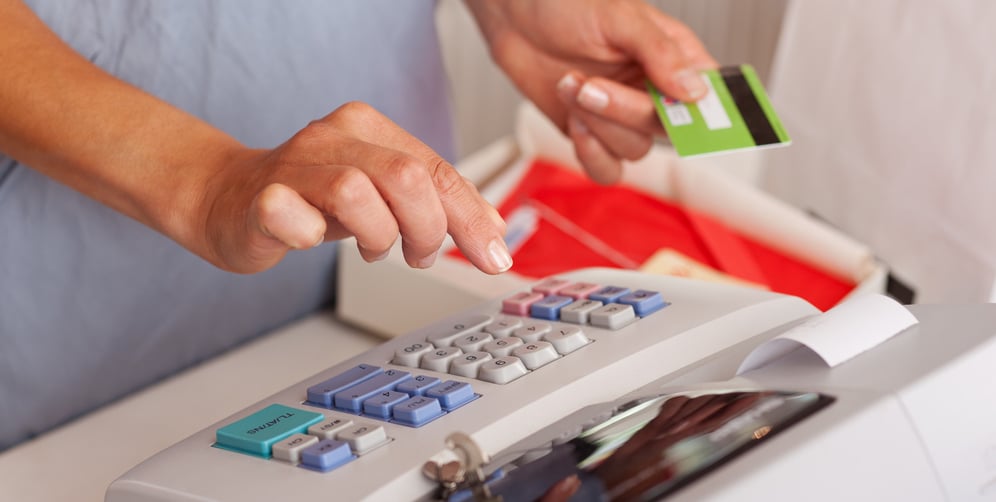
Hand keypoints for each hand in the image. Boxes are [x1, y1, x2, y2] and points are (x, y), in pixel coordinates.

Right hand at [199, 102, 509, 274]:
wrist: (229, 199)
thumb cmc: (312, 198)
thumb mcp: (383, 196)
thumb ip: (435, 204)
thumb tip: (494, 229)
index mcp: (369, 129)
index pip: (437, 170)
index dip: (471, 217)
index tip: (493, 256)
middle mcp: (333, 137)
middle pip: (406, 177)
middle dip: (428, 228)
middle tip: (419, 254)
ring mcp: (293, 166)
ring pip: (356, 192)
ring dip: (378, 235)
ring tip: (374, 249)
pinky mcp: (260, 199)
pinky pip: (288, 212)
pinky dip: (308, 233)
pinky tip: (314, 240)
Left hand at [467, 0, 717, 183]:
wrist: (517, 15)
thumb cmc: (568, 3)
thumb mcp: (619, 16)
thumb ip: (659, 53)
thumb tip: (694, 91)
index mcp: (675, 58)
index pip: (710, 98)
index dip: (707, 116)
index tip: (685, 116)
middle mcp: (654, 92)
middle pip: (666, 130)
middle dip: (625, 112)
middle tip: (590, 85)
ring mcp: (623, 117)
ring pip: (634, 150)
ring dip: (598, 124)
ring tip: (570, 85)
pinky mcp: (594, 135)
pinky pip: (607, 168)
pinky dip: (591, 153)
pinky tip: (574, 122)